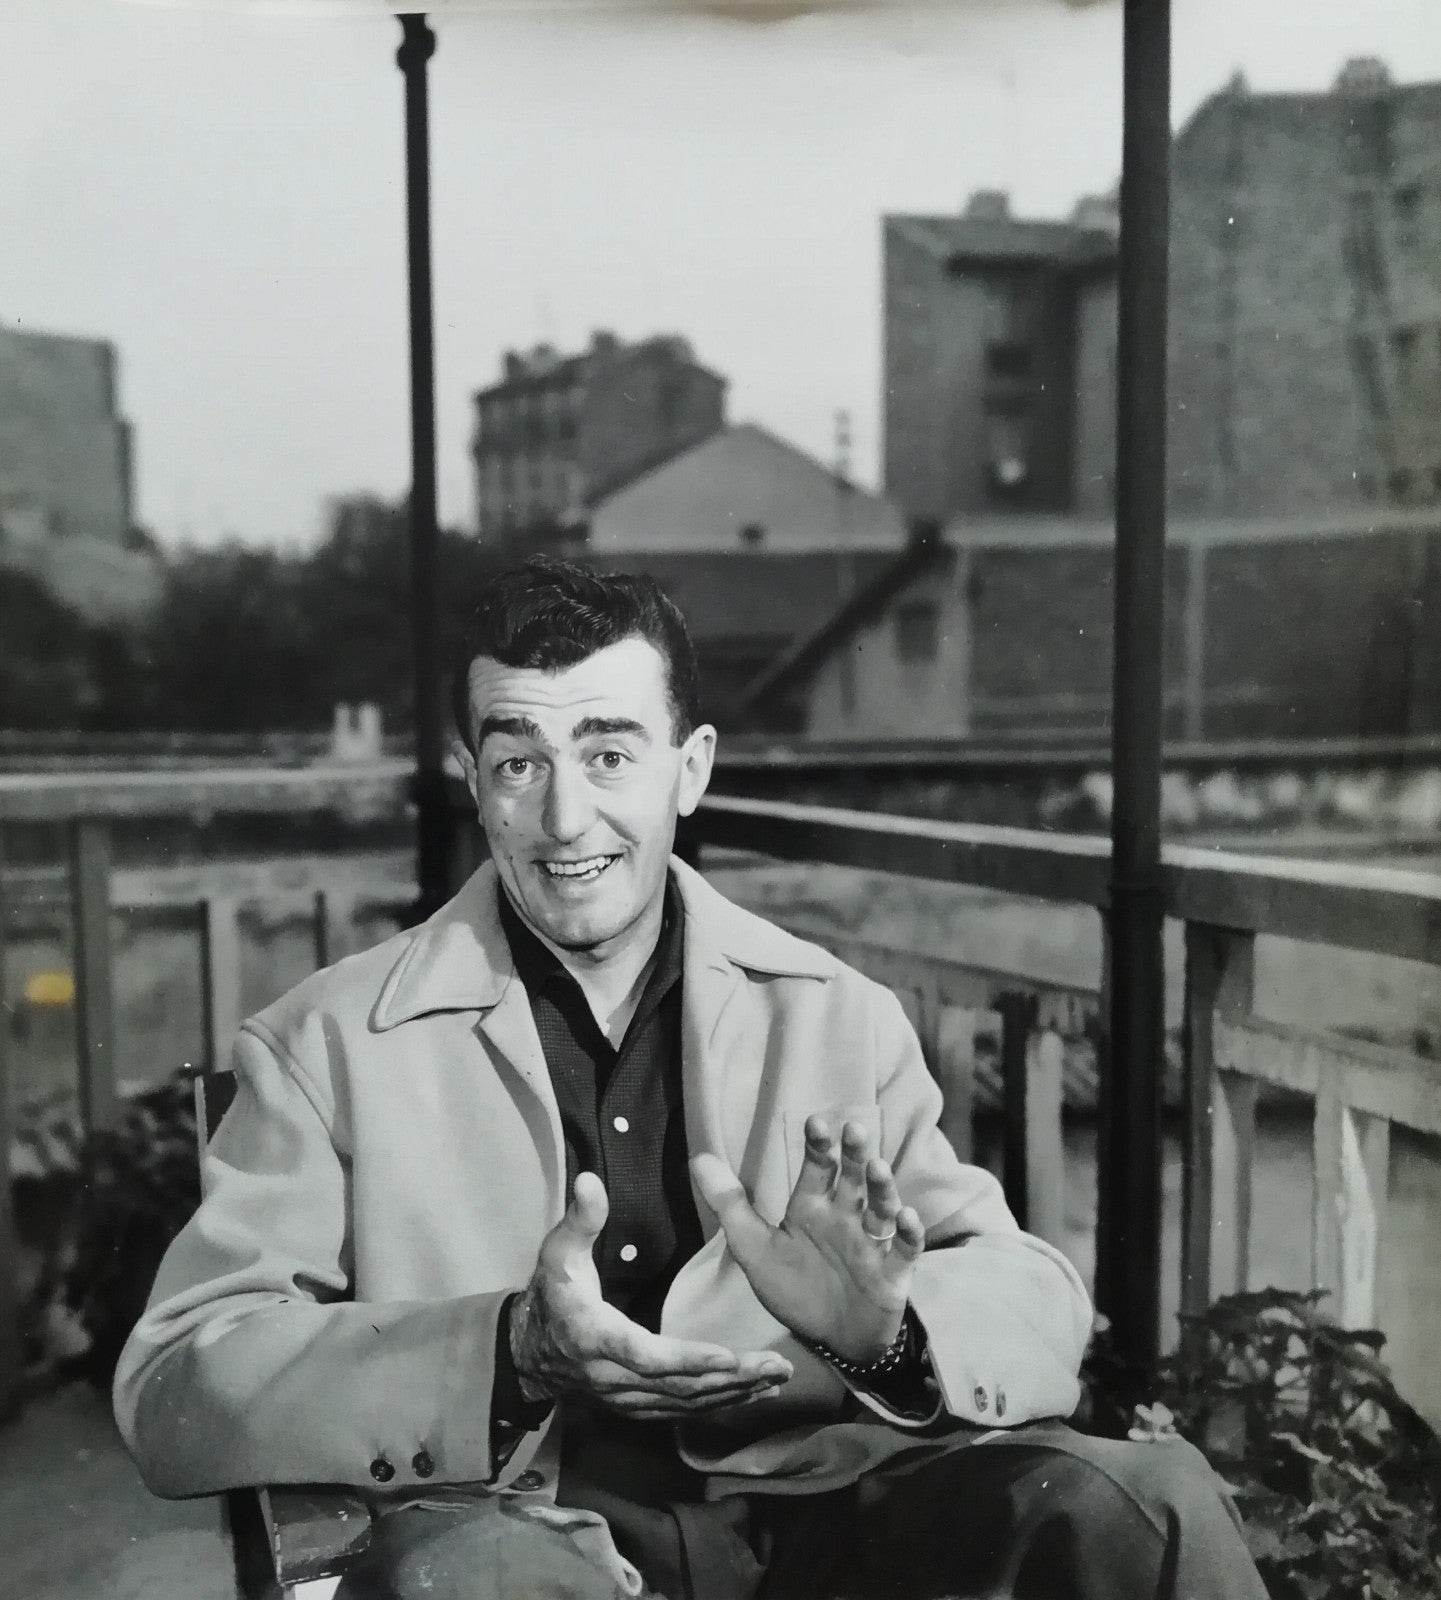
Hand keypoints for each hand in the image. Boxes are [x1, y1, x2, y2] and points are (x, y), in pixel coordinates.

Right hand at [509, 1172, 791, 1420]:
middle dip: (730, 1379)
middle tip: (776, 1367)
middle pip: (678, 1386)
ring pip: (687, 1403)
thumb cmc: (550, 1294)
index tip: (727, 1356)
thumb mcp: (557, 1252)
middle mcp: (614, 1378)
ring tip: (778, 1379)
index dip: (686, 1359)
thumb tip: (590, 1179)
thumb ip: (580, 1219)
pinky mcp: (638, 1407)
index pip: (645, 1355)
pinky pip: (684, 1410)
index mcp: (596, 1338)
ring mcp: (627, 1399)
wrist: (527, 1351)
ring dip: (735, 1394)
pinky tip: (755, 1394)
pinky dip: (722, 1403)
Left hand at [691, 1117, 924, 1364]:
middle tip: (853, 1129)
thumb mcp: (754, 1249)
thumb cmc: (795, 1289)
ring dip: (882, 1187)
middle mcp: (844, 1218)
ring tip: (878, 1168)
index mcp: (812, 1209)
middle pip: (853, 1179)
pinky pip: (904, 1248)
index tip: (815, 1124)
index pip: (818, 1168)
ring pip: (880, 1207)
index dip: (818, 1146)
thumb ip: (730, 1205)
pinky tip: (907, 1218)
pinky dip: (909, 1233)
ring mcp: (871, 1242)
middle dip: (854, 1154)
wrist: (831, 1341)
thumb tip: (698, 1157)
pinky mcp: (893, 1271)